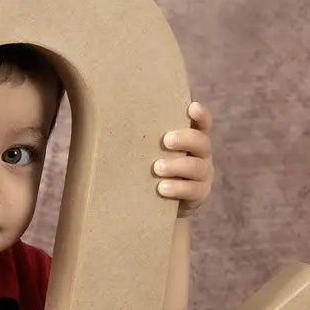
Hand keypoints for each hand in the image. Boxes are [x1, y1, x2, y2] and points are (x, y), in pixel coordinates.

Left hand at [154, 101, 214, 218]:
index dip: (201, 115)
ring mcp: (203, 175)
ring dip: (177, 166)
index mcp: (191, 139)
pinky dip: (177, 188)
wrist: (156, 201)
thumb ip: (143, 136)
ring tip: (157, 168)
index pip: (202, 123)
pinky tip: (162, 188)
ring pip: (197, 167)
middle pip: (202, 143)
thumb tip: (106, 111)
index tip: (192, 107)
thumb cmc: (148, 167)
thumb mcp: (149, 150)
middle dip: (185, 139)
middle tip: (166, 140)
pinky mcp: (199, 194)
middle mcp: (201, 154)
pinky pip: (193, 190)